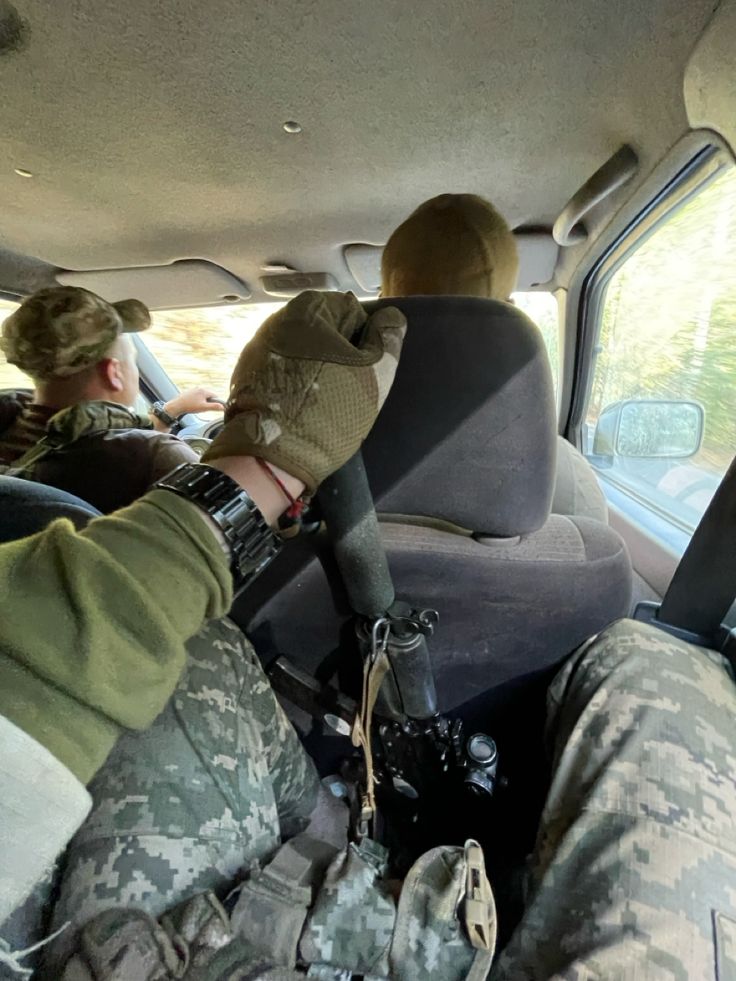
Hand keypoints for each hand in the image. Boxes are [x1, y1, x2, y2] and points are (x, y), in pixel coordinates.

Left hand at [165, 387, 225, 417]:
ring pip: (202, 396)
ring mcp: (193, 390)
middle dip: (208, 402)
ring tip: (196, 407)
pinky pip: (196, 396)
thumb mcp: (204, 408)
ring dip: (202, 402)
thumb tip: (223, 407)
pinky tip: (192, 405)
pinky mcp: (189, 392)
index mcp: (204, 390)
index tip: (212, 407)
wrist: (177, 406)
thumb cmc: (190, 406)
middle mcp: (199, 388)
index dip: (215, 402)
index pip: (215, 396)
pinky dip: (196, 401)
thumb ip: (214, 407)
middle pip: (209, 396)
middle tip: (202, 408)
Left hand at [202, 291, 405, 492]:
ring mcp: (256, 346)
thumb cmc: (331, 411)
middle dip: (337, 355)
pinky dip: (292, 382)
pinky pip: (281, 370)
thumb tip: (392, 316)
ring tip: (321, 402)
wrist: (273, 456)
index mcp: (309, 308)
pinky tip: (297, 406)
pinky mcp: (244, 373)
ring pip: (302, 351)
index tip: (360, 371)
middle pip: (324, 331)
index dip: (363, 343)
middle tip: (343, 389)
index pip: (353, 312)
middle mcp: (276, 318)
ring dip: (314, 368)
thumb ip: (388, 339)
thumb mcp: (374, 375)